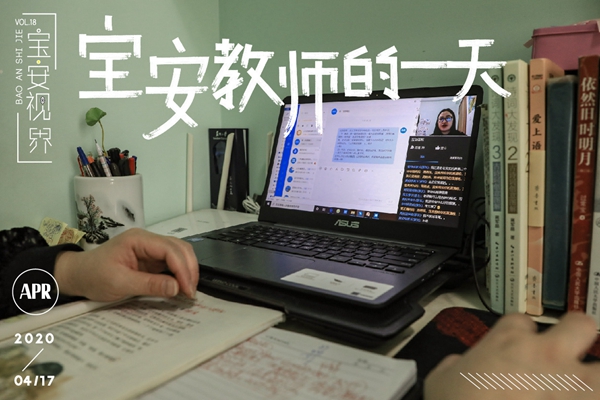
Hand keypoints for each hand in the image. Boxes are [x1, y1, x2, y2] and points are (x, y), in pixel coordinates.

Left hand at [54, 228, 198, 301]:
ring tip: (188, 290)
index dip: (182, 268)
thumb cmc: (93, 276)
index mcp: (138, 239)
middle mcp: (147, 240)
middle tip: (190, 292)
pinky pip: (172, 263)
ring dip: (187, 270)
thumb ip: (149, 284)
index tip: (187, 289)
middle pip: (179, 248)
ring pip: (179, 254)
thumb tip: (176, 287)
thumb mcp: (119, 283)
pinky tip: (181, 286)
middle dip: (189, 269)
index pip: (169, 249)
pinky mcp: (151, 259)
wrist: (77, 276)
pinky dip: (179, 274)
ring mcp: (150, 248)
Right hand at [424, 312, 599, 399]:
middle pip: (580, 325)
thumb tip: (459, 367)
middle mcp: (547, 354)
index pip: (520, 322)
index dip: (518, 336)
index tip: (513, 351)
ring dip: (593, 380)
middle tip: (567, 356)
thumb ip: (456, 365)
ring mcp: (573, 384)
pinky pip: (597, 398)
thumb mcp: (439, 381)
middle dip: (577, 335)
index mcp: (507, 341)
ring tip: (582, 391)